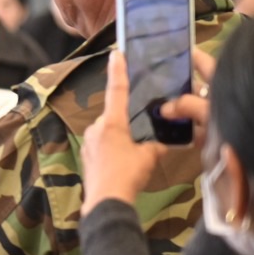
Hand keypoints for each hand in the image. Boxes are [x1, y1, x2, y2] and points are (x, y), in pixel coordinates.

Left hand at [80, 48, 214, 213]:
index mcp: (112, 123)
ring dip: (120, 139)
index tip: (116, 53)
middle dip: (126, 124)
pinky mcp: (86, 154)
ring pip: (108, 132)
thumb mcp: (149, 158)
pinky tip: (121, 163)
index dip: (118, 71)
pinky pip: (102, 145)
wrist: (106, 201)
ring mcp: (88, 141)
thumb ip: (156, 145)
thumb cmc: (127, 175)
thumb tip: (168, 141)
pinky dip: (112, 150)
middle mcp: (96, 127)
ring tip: (132, 156)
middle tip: (138, 138)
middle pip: (114, 117)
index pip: (116, 91)